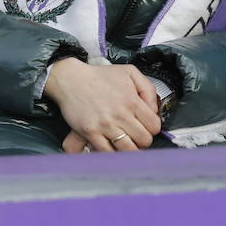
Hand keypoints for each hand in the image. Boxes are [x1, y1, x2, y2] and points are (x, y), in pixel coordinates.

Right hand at [43, 58, 161, 151]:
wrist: (71, 79)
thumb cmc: (99, 76)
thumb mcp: (129, 72)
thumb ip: (148, 88)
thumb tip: (154, 109)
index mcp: (132, 100)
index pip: (154, 126)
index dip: (152, 128)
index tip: (145, 126)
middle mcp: (120, 114)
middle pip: (144, 140)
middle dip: (142, 139)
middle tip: (135, 135)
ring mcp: (105, 125)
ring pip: (129, 150)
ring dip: (130, 149)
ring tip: (125, 142)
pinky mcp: (91, 132)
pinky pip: (107, 152)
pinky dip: (112, 153)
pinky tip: (112, 146)